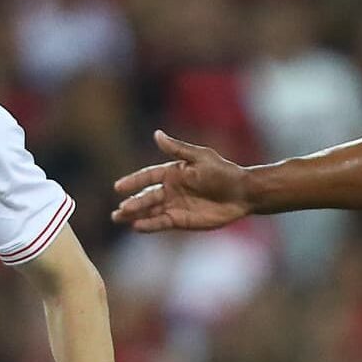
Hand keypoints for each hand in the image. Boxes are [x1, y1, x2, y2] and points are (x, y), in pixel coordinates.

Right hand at [112, 130, 253, 232]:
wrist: (243, 193)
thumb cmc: (223, 172)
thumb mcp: (200, 158)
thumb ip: (177, 150)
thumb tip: (156, 134)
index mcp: (173, 172)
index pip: (148, 176)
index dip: (134, 181)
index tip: (118, 187)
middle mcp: (171, 189)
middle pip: (147, 196)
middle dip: (132, 203)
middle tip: (118, 211)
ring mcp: (176, 205)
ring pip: (151, 210)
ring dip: (136, 214)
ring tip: (119, 218)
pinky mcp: (183, 220)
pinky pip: (162, 222)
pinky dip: (150, 224)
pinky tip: (137, 227)